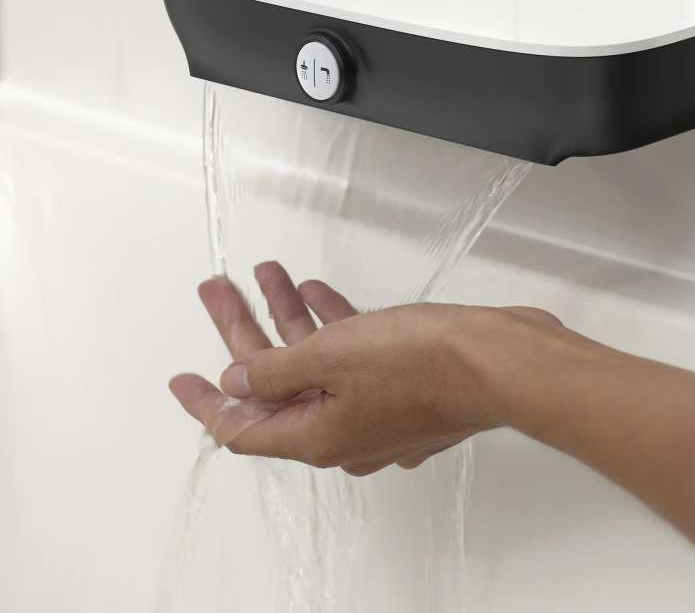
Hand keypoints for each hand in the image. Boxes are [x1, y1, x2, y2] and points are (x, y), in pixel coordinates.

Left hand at [169, 261, 562, 475]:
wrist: (500, 360)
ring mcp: (374, 408)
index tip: (179, 380)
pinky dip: (330, 325)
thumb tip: (239, 384)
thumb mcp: (330, 360)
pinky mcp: (401, 385)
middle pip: (276, 384)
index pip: (241, 427)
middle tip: (220, 289)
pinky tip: (317, 291)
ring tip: (268, 272)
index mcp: (317, 436)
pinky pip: (350, 356)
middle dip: (244, 331)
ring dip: (289, 317)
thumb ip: (275, 371)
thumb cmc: (422, 363)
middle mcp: (342, 430)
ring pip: (315, 363)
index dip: (206, 402)